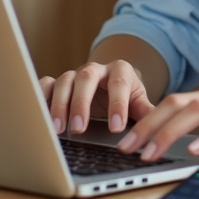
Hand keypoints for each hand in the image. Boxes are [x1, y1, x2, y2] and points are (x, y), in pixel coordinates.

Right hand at [39, 60, 154, 135]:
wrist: (113, 83)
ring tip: (58, 129)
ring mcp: (75, 74)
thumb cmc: (127, 97)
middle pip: (87, 77)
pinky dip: (40, 97)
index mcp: (120, 71)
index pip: (119, 83)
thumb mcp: (139, 102)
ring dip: (60, 105)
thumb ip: (146, 112)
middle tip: (80, 128)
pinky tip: (38, 115)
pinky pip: (46, 84)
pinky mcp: (58, 83)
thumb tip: (160, 128)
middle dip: (82, 103)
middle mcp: (96, 69)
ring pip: (64, 81)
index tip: (116, 127)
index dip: (118, 104)